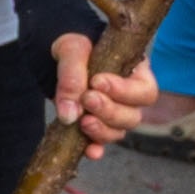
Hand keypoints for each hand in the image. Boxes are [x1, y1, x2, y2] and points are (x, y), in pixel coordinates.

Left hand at [51, 35, 155, 155]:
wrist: (50, 50)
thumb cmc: (71, 42)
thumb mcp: (71, 48)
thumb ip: (72, 74)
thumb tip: (70, 115)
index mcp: (134, 71)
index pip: (145, 90)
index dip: (124, 91)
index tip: (97, 82)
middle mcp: (128, 95)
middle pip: (134, 115)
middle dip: (110, 111)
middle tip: (87, 99)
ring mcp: (112, 112)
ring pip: (119, 131)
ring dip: (102, 130)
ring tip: (82, 121)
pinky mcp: (94, 123)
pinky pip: (100, 142)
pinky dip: (95, 148)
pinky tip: (88, 150)